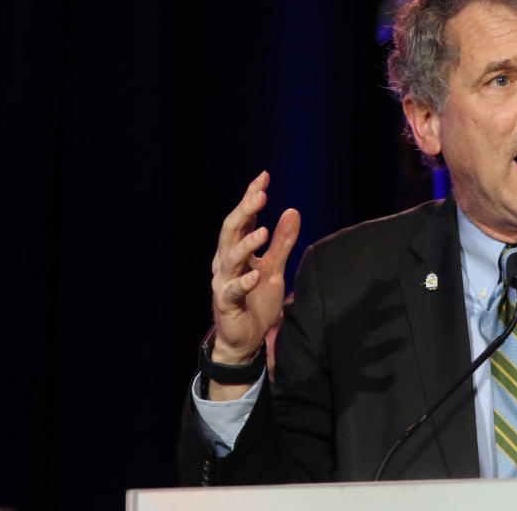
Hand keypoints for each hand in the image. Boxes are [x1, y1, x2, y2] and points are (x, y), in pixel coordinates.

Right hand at [210, 171, 299, 367]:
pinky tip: (256, 274)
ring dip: (245, 243)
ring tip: (263, 231)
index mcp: (236, 251)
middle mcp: (225, 263)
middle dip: (244, 212)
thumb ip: (282, 242)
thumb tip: (292, 210)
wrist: (245, 340)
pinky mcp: (226, 305)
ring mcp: (223, 283)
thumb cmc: (256, 302)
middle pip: (230, 232)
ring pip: (229, 258)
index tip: (263, 177)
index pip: (241, 219)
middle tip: (260, 195)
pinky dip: (244, 282)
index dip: (250, 198)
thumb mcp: (274, 267)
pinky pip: (233, 291)